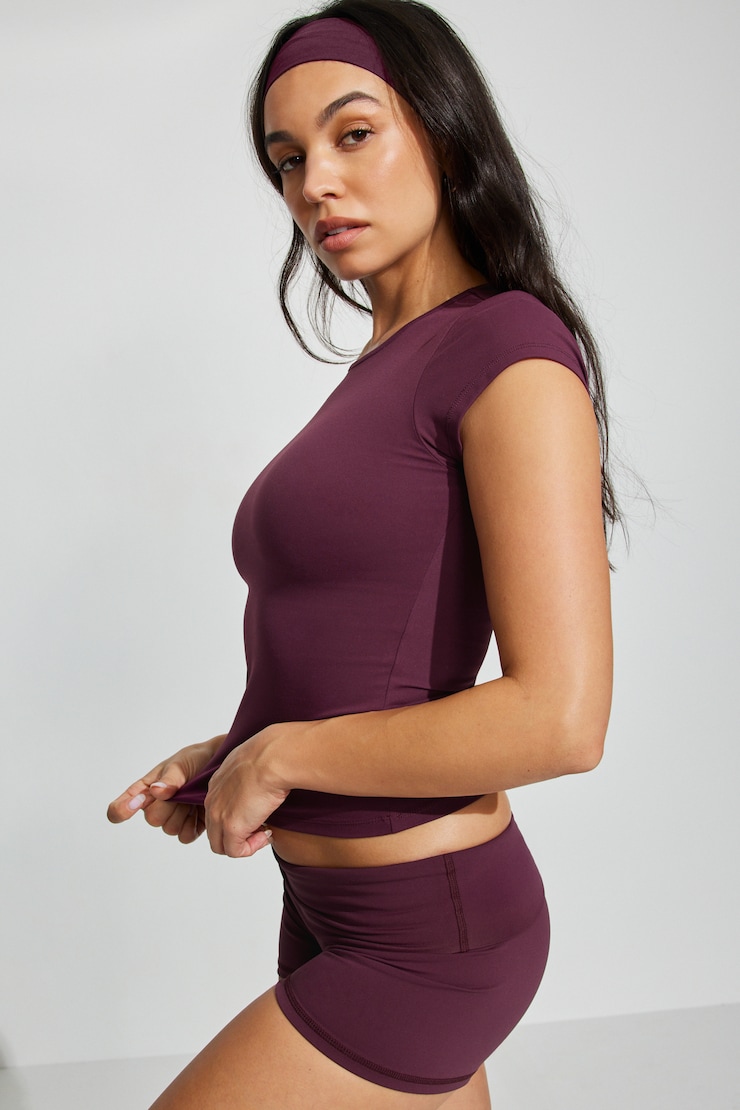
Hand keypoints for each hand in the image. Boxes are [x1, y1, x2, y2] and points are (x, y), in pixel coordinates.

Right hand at [107, 735, 223, 843]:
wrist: (221, 764)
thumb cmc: (195, 760)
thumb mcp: (180, 763)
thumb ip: (169, 778)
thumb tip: (156, 791)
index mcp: (146, 789)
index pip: (121, 806)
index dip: (121, 810)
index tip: (127, 808)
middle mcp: (156, 806)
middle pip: (153, 819)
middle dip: (169, 805)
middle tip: (182, 789)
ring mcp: (172, 818)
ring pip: (169, 829)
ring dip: (183, 813)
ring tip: (191, 796)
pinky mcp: (189, 827)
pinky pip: (184, 837)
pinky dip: (193, 825)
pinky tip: (198, 810)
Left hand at [204, 724, 293, 857]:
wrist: (273, 758)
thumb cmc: (270, 756)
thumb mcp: (252, 764)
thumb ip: (249, 777)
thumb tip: (261, 786)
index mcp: (217, 784)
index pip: (217, 812)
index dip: (237, 819)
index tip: (257, 814)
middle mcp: (213, 801)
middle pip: (216, 832)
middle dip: (237, 836)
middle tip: (261, 828)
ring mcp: (219, 815)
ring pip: (222, 845)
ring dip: (244, 844)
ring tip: (265, 832)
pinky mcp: (232, 827)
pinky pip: (236, 851)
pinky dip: (251, 849)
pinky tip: (267, 834)